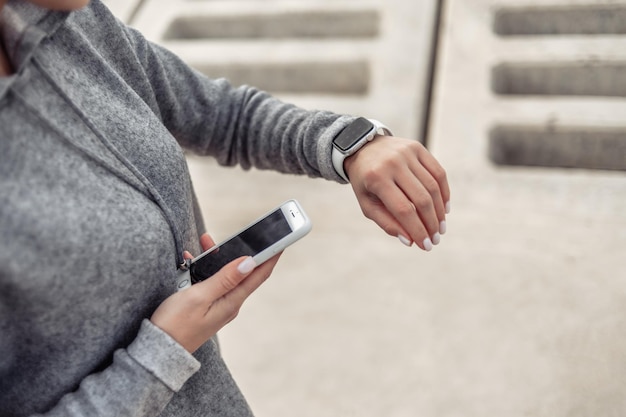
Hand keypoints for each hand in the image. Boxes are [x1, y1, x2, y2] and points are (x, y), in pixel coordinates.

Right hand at [151, 233, 281, 352]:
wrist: (156, 353)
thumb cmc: (175, 325)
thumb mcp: (199, 297)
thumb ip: (224, 279)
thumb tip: (249, 262)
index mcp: (232, 302)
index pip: (258, 275)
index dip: (271, 256)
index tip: (282, 240)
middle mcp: (229, 304)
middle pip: (243, 272)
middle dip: (242, 250)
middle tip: (243, 232)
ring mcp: (218, 305)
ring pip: (224, 274)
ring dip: (217, 257)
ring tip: (206, 241)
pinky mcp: (206, 306)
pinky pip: (210, 281)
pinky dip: (203, 268)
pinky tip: (190, 261)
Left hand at [344, 136, 449, 250]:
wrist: (362, 148)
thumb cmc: (365, 182)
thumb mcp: (367, 204)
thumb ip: (387, 223)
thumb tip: (410, 241)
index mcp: (376, 178)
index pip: (403, 210)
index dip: (417, 230)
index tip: (425, 246)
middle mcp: (393, 163)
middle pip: (421, 199)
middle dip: (431, 223)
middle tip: (436, 239)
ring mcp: (407, 153)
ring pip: (432, 186)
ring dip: (439, 211)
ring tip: (441, 228)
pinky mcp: (418, 148)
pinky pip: (438, 172)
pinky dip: (444, 192)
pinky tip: (444, 209)